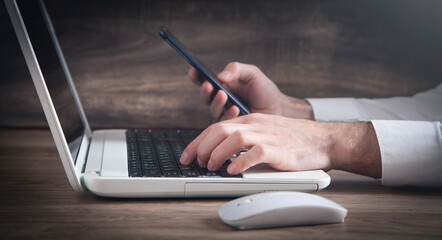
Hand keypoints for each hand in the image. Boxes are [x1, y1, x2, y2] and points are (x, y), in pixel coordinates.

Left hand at [180, 113, 381, 177]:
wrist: (323, 140)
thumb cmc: (294, 139)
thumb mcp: (265, 132)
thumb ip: (245, 138)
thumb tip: (221, 153)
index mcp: (251, 120)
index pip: (217, 126)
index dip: (198, 141)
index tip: (187, 155)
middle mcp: (256, 125)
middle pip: (220, 129)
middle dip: (202, 146)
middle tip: (195, 162)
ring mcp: (267, 135)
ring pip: (234, 138)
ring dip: (218, 153)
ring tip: (211, 166)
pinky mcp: (278, 149)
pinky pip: (255, 152)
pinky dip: (241, 161)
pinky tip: (232, 170)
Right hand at [188, 62, 313, 120]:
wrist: (279, 109)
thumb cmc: (265, 91)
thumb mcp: (252, 73)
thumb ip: (236, 69)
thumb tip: (220, 76)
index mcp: (223, 86)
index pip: (204, 80)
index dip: (196, 76)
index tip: (193, 71)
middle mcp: (221, 101)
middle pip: (205, 97)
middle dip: (205, 91)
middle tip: (210, 85)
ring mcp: (225, 115)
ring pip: (213, 111)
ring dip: (216, 103)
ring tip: (224, 95)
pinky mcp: (232, 128)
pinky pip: (224, 124)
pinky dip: (228, 115)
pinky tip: (235, 109)